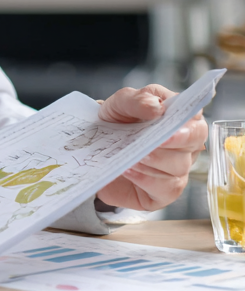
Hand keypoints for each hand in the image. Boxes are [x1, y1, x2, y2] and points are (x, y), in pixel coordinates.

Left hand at [95, 84, 207, 209]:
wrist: (94, 147)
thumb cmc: (115, 121)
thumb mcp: (120, 104)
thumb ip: (137, 100)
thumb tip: (156, 106)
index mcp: (178, 118)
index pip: (196, 120)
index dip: (188, 126)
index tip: (171, 129)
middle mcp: (184, 145)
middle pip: (193, 145)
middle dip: (171, 144)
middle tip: (149, 143)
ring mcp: (177, 169)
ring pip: (179, 167)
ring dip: (154, 160)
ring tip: (131, 155)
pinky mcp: (165, 191)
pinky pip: (166, 189)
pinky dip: (146, 179)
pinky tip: (128, 169)